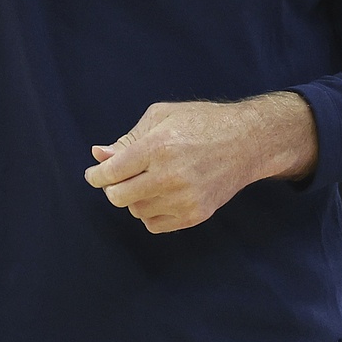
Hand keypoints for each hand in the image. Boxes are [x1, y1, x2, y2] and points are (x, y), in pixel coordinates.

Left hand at [83, 93, 317, 233]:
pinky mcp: (195, 215)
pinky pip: (154, 224)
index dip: (96, 176)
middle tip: (119, 178)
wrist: (246, 142)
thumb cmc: (201, 122)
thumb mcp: (161, 117)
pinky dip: (150, 212)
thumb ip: (128, 139)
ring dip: (134, 199)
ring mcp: (184, 199)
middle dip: (112, 188)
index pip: (112, 173)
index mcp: (158, 147)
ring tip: (148, 180)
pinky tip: (161, 194)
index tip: (94, 174)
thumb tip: (98, 155)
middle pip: (119, 197)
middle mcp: (170, 176)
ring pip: (136, 212)